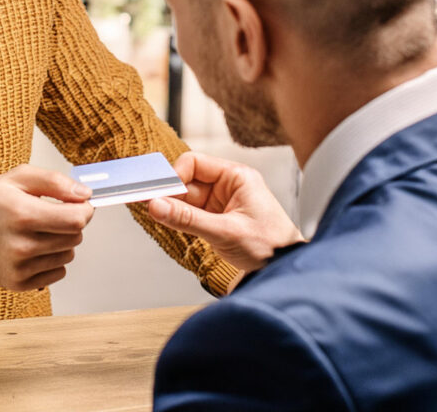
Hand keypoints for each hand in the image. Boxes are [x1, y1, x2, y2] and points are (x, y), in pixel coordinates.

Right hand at [0, 165, 93, 290]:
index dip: (85, 209)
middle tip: (51, 214)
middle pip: (75, 237)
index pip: (76, 220)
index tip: (80, 204)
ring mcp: (18, 268)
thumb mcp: (18, 177)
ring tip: (37, 230)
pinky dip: (52, 259)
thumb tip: (85, 194)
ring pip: (68, 255)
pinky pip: (58, 272)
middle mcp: (20, 246)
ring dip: (61, 241)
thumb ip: (55, 182)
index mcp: (22, 215)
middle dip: (71, 223)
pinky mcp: (17, 284)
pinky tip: (32, 247)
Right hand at [148, 152, 302, 275]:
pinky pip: (191, 214)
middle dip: (170, 195)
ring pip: (186, 200)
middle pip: (187, 182)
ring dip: (174, 210)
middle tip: (150, 207)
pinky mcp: (217, 220)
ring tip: (158, 218)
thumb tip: (156, 206)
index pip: (195, 163)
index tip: (158, 193)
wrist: (286, 272)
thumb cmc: (271, 247)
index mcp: (236, 177)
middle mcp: (228, 186)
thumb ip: (187, 219)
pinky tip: (169, 224)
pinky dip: (179, 220)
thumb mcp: (225, 232)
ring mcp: (222, 203)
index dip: (175, 176)